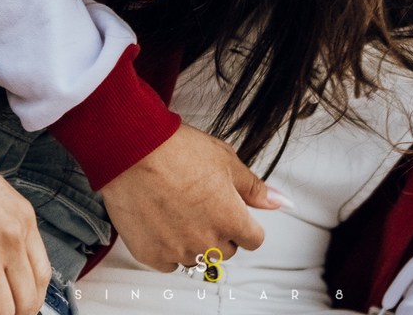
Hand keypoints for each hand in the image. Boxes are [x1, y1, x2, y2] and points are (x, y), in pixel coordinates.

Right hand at [99, 123, 280, 269]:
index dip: (244, 222)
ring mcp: (177, 251)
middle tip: (200, 204)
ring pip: (196, 257)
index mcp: (231, 220)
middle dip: (219, 231)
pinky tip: (161, 220)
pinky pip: (168, 262)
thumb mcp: (226, 161)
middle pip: (226, 250)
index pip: (254, 240)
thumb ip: (255, 188)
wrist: (132, 151)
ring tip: (177, 208)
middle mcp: (207, 242)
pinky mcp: (150, 254)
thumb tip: (280, 201)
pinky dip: (166, 247)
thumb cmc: (176, 151)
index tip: (232, 211)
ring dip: (192, 240)